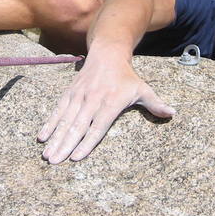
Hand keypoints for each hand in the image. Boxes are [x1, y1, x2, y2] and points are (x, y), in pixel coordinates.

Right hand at [37, 54, 174, 163]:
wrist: (107, 52)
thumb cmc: (126, 76)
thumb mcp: (142, 88)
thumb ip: (154, 103)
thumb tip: (172, 114)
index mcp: (111, 102)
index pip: (97, 126)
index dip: (87, 142)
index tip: (76, 158)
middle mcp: (93, 99)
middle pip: (77, 126)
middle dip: (65, 145)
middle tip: (54, 162)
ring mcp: (79, 95)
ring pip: (65, 120)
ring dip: (55, 138)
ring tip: (47, 155)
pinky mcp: (70, 93)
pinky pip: (58, 110)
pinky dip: (50, 123)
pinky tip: (42, 137)